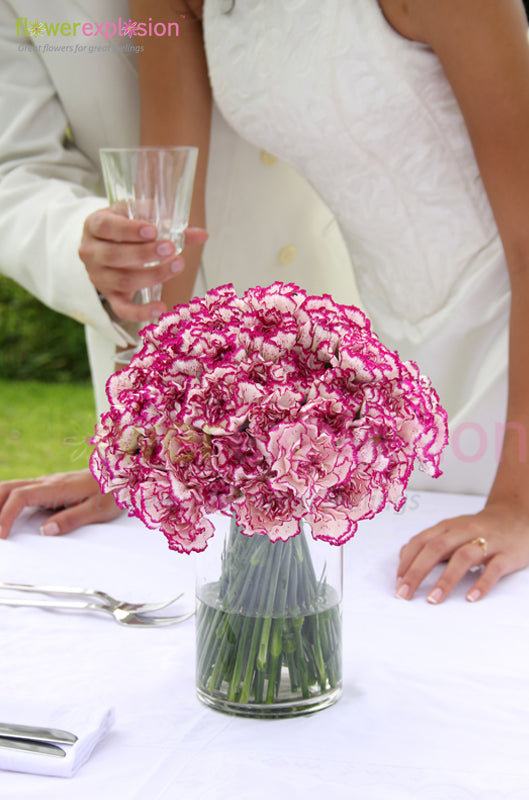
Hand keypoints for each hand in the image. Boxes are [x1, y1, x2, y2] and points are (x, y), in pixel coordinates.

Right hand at [0, 469, 121, 538]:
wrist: (121, 473)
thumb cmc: (111, 491)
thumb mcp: (97, 509)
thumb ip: (72, 519)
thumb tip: (46, 531)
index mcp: (57, 487)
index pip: (21, 497)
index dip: (6, 515)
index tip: (2, 534)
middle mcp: (47, 482)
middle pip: (8, 488)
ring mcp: (46, 483)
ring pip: (12, 487)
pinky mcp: (48, 487)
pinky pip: (21, 490)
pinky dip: (7, 500)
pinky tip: (4, 511)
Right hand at [79, 208, 207, 321]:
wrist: (106, 247)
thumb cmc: (125, 229)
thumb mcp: (139, 219)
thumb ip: (168, 224)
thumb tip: (202, 235)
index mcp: (94, 225)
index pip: (105, 226)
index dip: (128, 230)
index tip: (153, 231)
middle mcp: (90, 252)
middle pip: (114, 255)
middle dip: (145, 253)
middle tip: (170, 249)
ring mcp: (98, 277)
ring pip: (122, 280)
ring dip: (152, 275)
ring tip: (177, 265)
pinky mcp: (108, 297)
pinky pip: (122, 309)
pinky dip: (141, 311)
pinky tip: (161, 308)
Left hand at [396, 502, 528, 602]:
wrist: (518, 516)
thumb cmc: (480, 528)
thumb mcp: (452, 530)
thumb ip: (429, 542)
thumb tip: (403, 557)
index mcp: (449, 526)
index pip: (421, 541)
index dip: (407, 561)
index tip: (398, 582)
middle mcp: (465, 531)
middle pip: (436, 548)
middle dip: (417, 572)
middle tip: (405, 593)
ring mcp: (487, 541)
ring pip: (463, 557)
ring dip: (446, 579)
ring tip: (433, 600)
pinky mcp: (507, 554)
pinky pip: (493, 569)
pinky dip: (481, 583)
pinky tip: (471, 598)